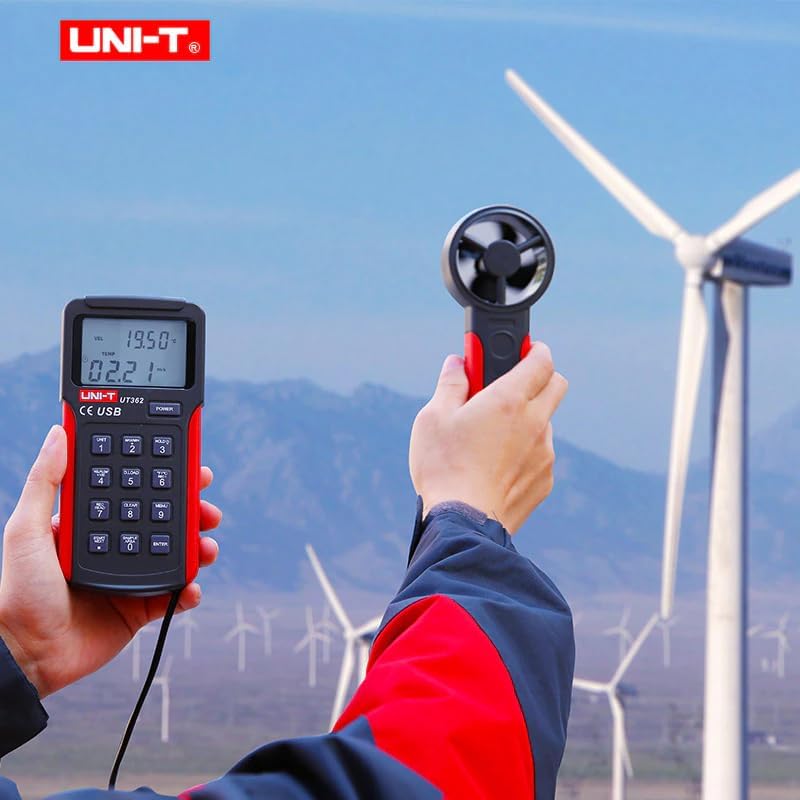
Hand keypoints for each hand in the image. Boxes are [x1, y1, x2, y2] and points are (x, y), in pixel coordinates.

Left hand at [0, 425, 222, 697]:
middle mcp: (115, 544)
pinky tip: (192, 586)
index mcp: (93, 521)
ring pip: (175, 553)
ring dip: (198, 547)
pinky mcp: (138, 608)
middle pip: (164, 518)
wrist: (22, 654)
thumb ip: (45, 481)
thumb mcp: (25, 529)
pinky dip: (189, 590)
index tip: (188, 465)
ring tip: (207, 547)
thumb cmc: (14, 591)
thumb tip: (58, 433)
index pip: (134, 490)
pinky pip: (173, 595)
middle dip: (192, 510)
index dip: (163, 476)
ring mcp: (129, 575)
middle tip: (208, 507)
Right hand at [409, 343, 566, 532]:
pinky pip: (541, 455)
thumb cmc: (444, 467)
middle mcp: (535, 422)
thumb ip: (451, 384)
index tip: (521, 350)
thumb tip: (458, 364)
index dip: (533, 349)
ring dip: (528, 418)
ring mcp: (544, 454)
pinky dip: (526, 451)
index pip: (541, 359)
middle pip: (556, 385)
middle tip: (509, 385)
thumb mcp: (433, 417)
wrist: (463, 523)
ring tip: (491, 434)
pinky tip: (495, 465)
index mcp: (509, 400)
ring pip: (546, 422)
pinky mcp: (544, 481)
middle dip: (539, 377)